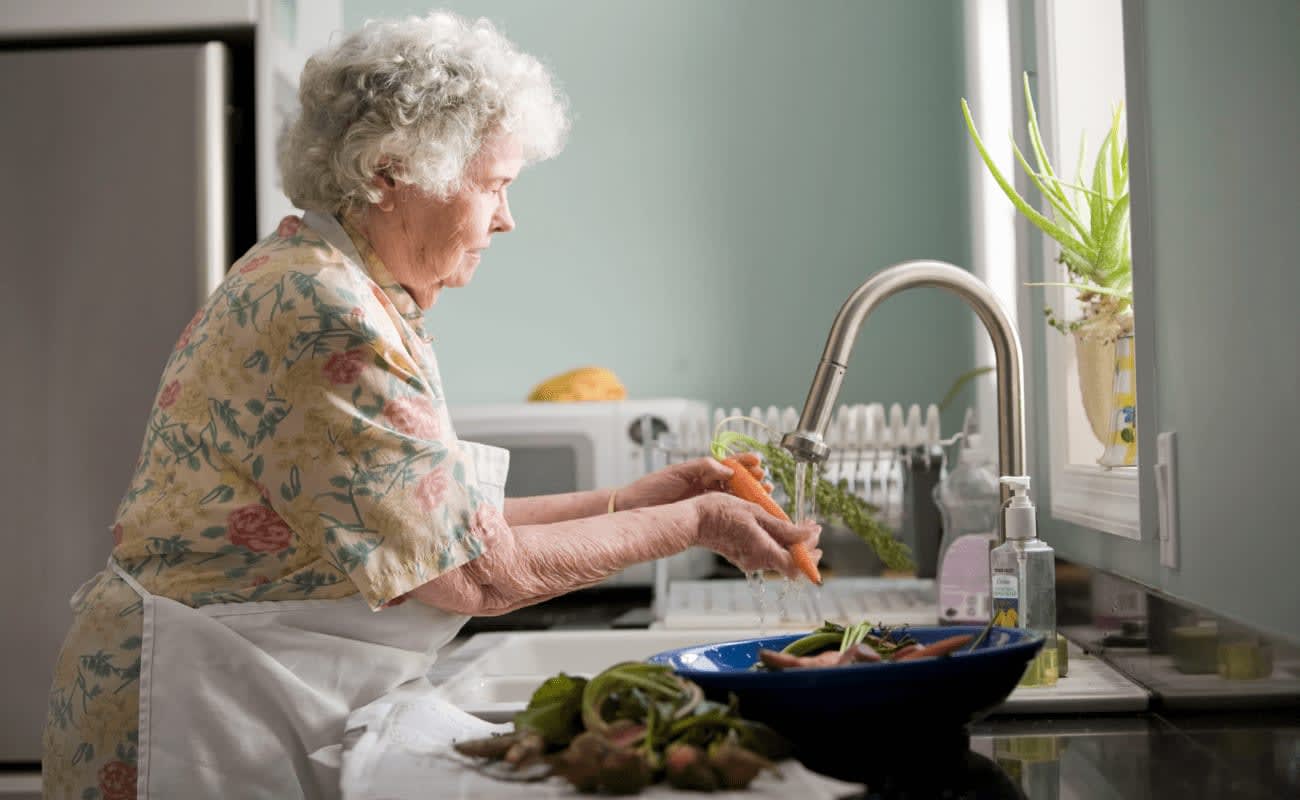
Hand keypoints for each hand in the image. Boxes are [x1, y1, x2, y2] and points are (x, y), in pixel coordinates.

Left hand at [613, 454, 770, 510]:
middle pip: (736, 481)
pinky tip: (749, 513)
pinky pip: (724, 513)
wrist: (634, 509)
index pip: (728, 464)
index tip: (757, 462)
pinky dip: (738, 512)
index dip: (744, 462)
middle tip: (765, 481)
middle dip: (753, 480)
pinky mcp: (701, 516)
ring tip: (764, 495)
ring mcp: (704, 501)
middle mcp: (705, 485)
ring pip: (734, 497)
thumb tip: (727, 468)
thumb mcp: (678, 473)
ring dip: (750, 496)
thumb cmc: (651, 488)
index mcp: (700, 471)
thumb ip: (703, 467)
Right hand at [690, 492, 821, 580]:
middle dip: (805, 547)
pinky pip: (767, 553)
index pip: (797, 565)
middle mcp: (757, 561)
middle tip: (810, 528)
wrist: (694, 520)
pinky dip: (777, 543)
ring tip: (796, 525)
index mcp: (763, 551)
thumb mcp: (756, 513)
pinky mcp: (742, 556)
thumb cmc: (721, 512)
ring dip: (791, 543)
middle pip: (790, 562)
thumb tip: (808, 535)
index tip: (816, 531)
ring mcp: (749, 560)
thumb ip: (783, 528)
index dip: (811, 553)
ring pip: (779, 557)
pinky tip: (776, 528)